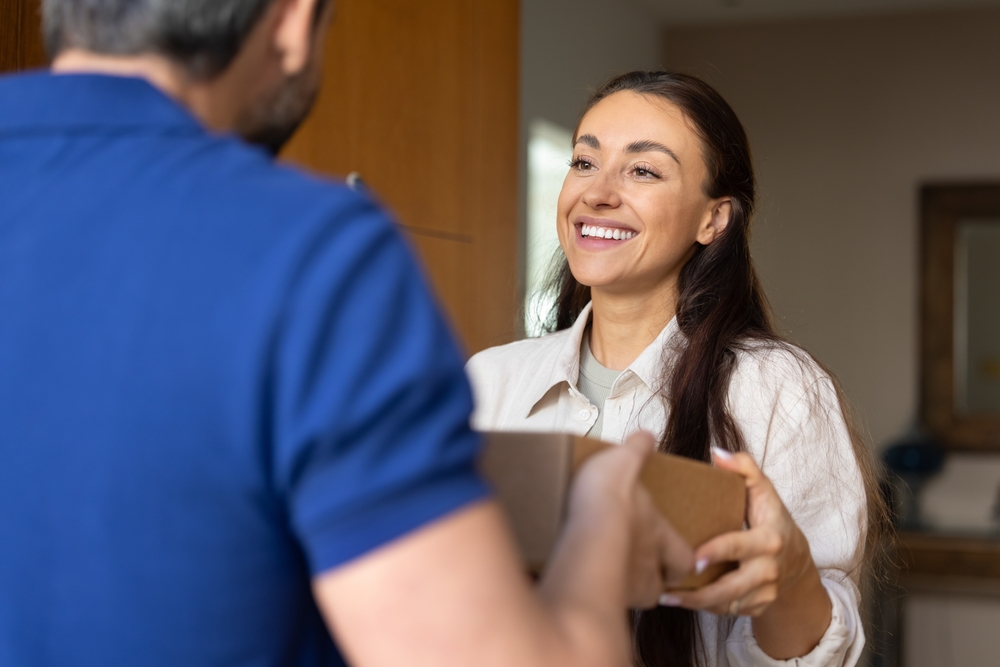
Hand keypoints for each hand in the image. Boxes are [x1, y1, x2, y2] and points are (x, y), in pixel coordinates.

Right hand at [568, 432, 693, 608]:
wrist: (586, 531)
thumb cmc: (609, 500)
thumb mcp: (624, 460)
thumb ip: (636, 449)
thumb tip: (646, 436)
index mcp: (659, 536)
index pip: (684, 558)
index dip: (683, 560)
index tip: (681, 559)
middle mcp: (646, 568)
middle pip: (659, 588)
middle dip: (653, 582)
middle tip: (638, 570)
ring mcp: (623, 588)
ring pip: (632, 599)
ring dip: (623, 589)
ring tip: (606, 576)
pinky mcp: (596, 596)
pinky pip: (599, 601)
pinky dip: (593, 592)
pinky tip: (580, 580)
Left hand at [661, 448, 824, 620]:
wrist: (796, 559)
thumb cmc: (772, 519)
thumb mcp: (764, 490)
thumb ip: (744, 468)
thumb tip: (717, 453)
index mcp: (769, 539)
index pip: (739, 546)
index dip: (717, 553)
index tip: (694, 558)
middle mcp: (769, 570)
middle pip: (732, 587)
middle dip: (700, 591)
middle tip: (667, 587)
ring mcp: (765, 593)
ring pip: (727, 604)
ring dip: (696, 604)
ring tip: (666, 596)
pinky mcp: (757, 608)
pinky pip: (728, 612)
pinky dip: (706, 608)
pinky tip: (682, 601)